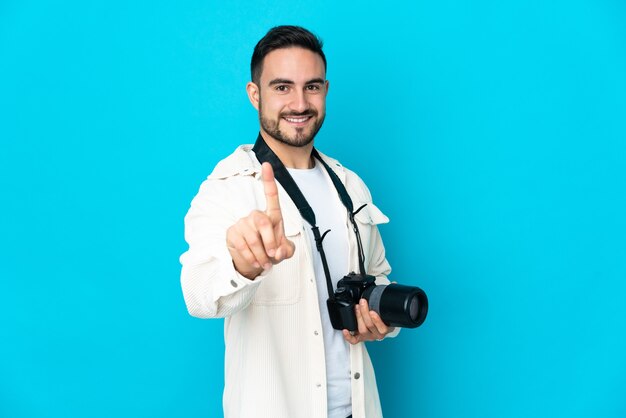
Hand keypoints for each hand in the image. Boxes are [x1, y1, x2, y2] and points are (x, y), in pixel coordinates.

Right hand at [226, 162, 294, 278]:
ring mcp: (242, 223)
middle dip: (270, 242)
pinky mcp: (232, 233)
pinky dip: (251, 258)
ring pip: (253, 239)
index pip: (271, 196)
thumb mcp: (284, 251)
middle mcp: (256, 216)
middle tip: (273, 255)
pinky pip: (242, 246)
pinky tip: (255, 262)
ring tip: (265, 263)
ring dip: (262, 255)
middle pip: (263, 222)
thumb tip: (278, 250)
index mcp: (271, 216)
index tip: (267, 164)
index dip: (269, 180)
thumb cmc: (271, 251)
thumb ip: (287, 250)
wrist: (253, 263)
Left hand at [342, 298, 394, 343]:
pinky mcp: (360, 338)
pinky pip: (354, 340)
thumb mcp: (385, 312)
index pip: (382, 328)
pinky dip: (348, 336)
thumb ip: (382, 306)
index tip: (372, 311)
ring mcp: (367, 336)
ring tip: (357, 308)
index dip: (377, 320)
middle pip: (370, 326)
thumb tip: (383, 291)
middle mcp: (376, 334)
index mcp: (385, 329)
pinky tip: (346, 330)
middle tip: (362, 302)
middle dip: (365, 313)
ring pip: (362, 330)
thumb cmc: (382, 318)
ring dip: (358, 317)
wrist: (378, 326)